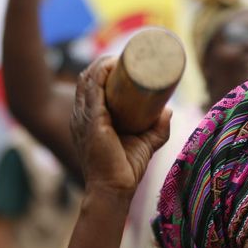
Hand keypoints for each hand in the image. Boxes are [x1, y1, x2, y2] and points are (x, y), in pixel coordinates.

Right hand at [70, 57, 171, 196]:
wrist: (114, 190)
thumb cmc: (125, 170)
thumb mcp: (143, 143)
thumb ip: (156, 129)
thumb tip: (167, 110)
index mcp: (88, 120)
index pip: (90, 86)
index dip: (103, 71)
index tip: (124, 63)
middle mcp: (81, 116)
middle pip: (87, 78)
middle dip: (105, 63)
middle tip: (129, 57)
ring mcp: (83, 118)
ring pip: (89, 79)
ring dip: (103, 64)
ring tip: (123, 58)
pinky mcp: (92, 122)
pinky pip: (93, 89)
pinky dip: (101, 74)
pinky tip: (112, 65)